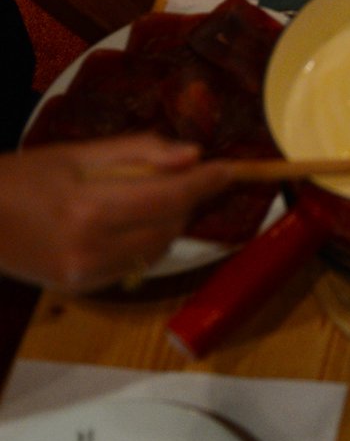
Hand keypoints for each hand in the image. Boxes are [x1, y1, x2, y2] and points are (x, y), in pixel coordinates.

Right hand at [0, 136, 234, 292]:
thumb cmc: (26, 176)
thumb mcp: (80, 152)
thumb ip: (139, 152)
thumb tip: (193, 155)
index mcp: (90, 209)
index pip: (170, 198)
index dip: (206, 183)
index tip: (232, 168)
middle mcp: (92, 250)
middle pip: (170, 226)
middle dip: (187, 198)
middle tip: (185, 172)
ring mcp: (86, 276)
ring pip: (157, 248)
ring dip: (168, 220)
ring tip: (148, 192)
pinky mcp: (82, 289)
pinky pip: (134, 263)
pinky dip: (143, 239)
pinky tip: (123, 219)